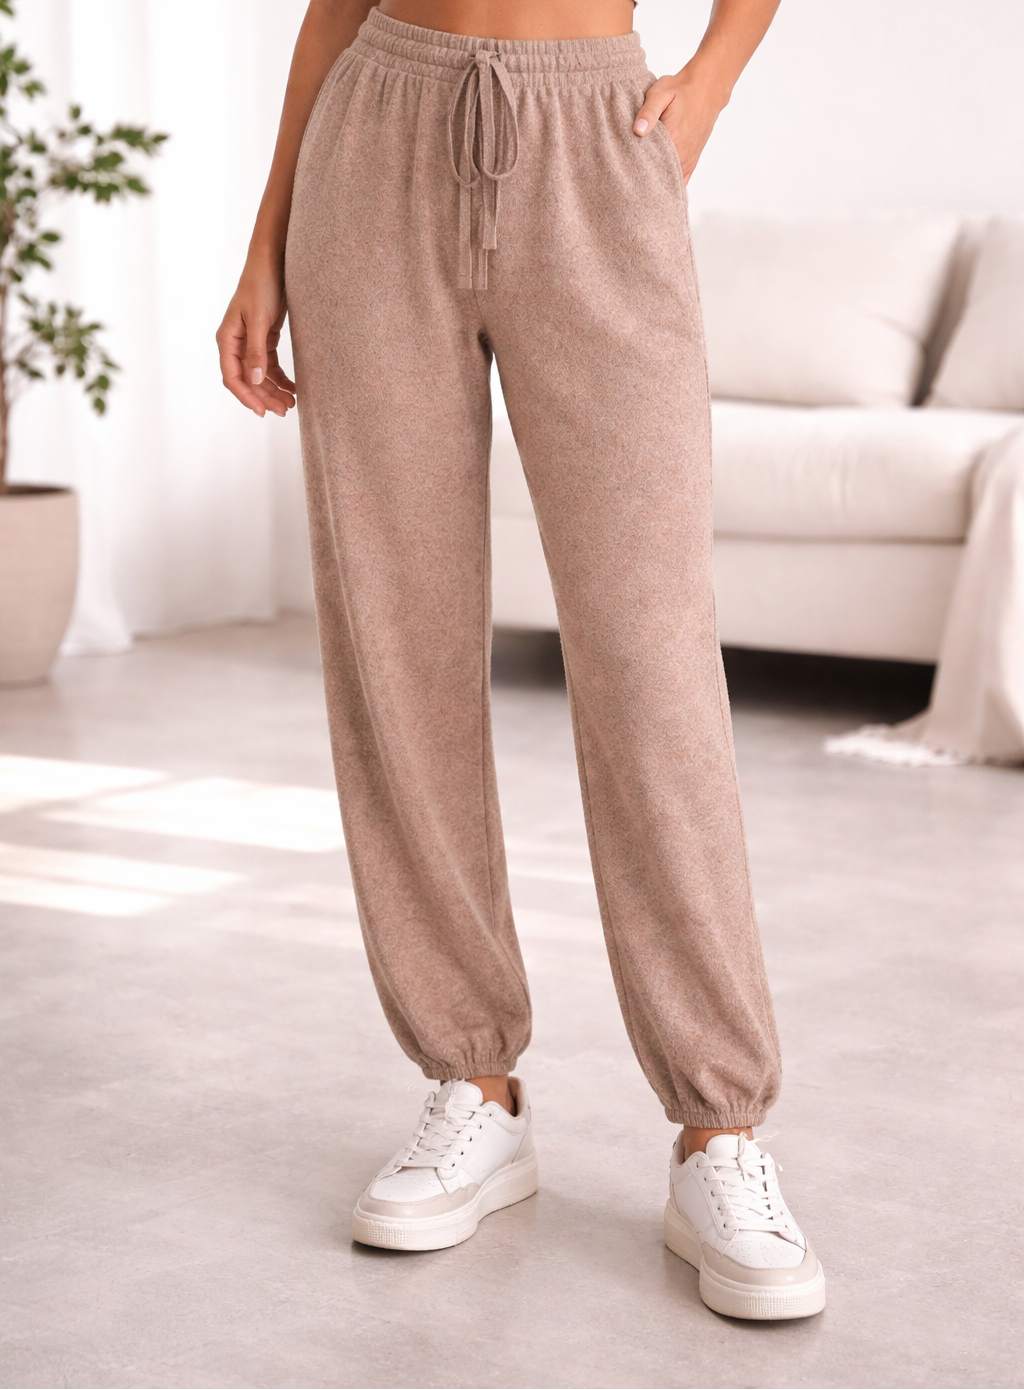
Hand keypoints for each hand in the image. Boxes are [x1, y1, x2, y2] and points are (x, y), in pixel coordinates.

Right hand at [216, 261, 296, 417]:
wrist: (273, 262)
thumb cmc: (261, 285)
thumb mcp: (259, 320)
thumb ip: (257, 351)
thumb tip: (254, 380)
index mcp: (228, 339)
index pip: (232, 377)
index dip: (246, 397)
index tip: (263, 411)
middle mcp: (236, 343)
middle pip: (248, 380)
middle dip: (264, 397)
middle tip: (284, 411)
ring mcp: (251, 342)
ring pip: (260, 375)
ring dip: (274, 391)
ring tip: (291, 403)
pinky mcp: (265, 339)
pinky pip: (270, 365)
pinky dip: (281, 378)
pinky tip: (293, 388)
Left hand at [633, 70, 728, 184]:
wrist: (707, 88)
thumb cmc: (681, 89)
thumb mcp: (661, 93)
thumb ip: (648, 111)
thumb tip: (637, 130)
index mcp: (673, 139)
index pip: (648, 164)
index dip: (634, 168)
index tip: (622, 168)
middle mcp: (682, 154)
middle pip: (657, 176)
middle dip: (642, 178)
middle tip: (627, 176)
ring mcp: (688, 160)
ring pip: (668, 181)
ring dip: (655, 181)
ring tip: (640, 180)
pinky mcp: (692, 162)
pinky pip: (680, 181)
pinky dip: (668, 184)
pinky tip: (657, 184)